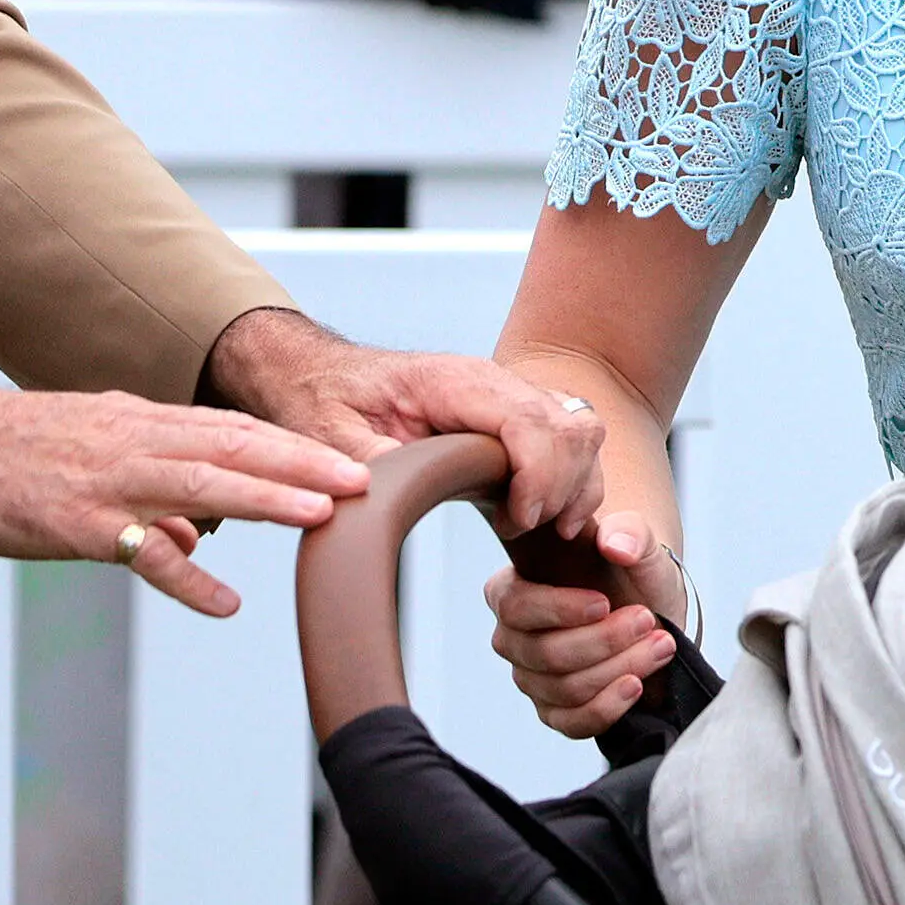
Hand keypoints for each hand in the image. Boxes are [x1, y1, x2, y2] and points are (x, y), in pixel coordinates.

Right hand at [0, 379, 371, 615]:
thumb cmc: (12, 450)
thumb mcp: (94, 450)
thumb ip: (151, 488)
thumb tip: (197, 537)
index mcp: (143, 423)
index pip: (234, 429)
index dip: (295, 444)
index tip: (350, 458)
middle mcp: (136, 443)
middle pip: (235, 447)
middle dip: (304, 462)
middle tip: (366, 479)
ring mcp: (108, 482)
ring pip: (202, 486)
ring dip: (266, 499)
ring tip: (322, 513)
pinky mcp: (75, 522)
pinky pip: (139, 553)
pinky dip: (186, 577)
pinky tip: (225, 601)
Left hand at [199, 306, 606, 532]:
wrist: (320, 376)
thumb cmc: (323, 399)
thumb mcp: (326, 432)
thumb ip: (362, 460)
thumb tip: (389, 493)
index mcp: (454, 382)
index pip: (529, 420)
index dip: (539, 474)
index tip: (519, 521)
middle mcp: (493, 382)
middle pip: (570, 427)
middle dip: (562, 487)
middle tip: (522, 528)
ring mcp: (510, 396)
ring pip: (583, 432)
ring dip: (575, 485)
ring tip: (536, 526)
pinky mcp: (514, 417)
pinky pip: (572, 441)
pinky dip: (573, 481)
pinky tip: (540, 516)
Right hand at [486, 508, 696, 736]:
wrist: (652, 609)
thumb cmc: (630, 572)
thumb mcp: (638, 544)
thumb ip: (629, 532)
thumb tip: (615, 544)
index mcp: (510, 591)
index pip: (515, 607)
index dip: (559, 609)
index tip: (604, 602)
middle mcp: (513, 639)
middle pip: (544, 653)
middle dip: (604, 640)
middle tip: (648, 619)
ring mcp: (532, 680)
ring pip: (565, 688)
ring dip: (620, 667)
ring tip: (661, 644)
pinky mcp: (557, 712)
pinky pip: (572, 723)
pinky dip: (608, 708)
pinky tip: (637, 684)